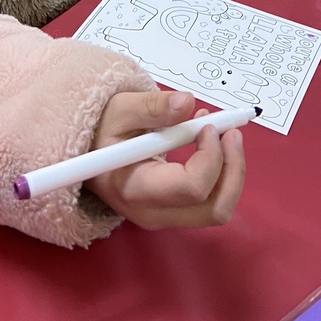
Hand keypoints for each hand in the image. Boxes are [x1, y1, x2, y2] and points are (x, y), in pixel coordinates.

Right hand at [86, 91, 245, 230]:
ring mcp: (165, 217)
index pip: (191, 188)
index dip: (210, 157)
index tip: (207, 125)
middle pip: (214, 209)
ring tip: (221, 133)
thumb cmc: (102, 130)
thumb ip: (153, 107)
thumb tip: (187, 103)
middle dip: (232, 169)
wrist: (88, 154)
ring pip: (217, 208)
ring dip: (230, 170)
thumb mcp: (120, 109)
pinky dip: (220, 173)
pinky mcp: (174, 212)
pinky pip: (210, 201)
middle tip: (231, 132)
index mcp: (136, 189)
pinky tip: (209, 143)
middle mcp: (153, 213)